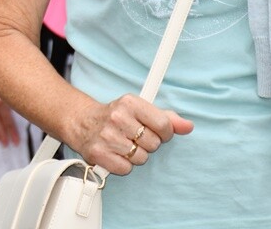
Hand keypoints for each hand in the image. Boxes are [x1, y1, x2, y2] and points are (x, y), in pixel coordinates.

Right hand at [68, 94, 192, 175]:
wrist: (82, 121)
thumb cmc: (116, 116)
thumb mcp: (140, 110)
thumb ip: (167, 117)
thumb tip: (188, 126)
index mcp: (130, 103)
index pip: (163, 124)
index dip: (164, 133)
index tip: (157, 131)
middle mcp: (118, 117)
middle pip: (153, 143)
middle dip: (148, 144)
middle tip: (134, 137)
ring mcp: (107, 136)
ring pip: (141, 158)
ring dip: (136, 155)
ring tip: (124, 145)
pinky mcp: (98, 153)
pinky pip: (125, 169)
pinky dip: (123, 165)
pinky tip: (116, 154)